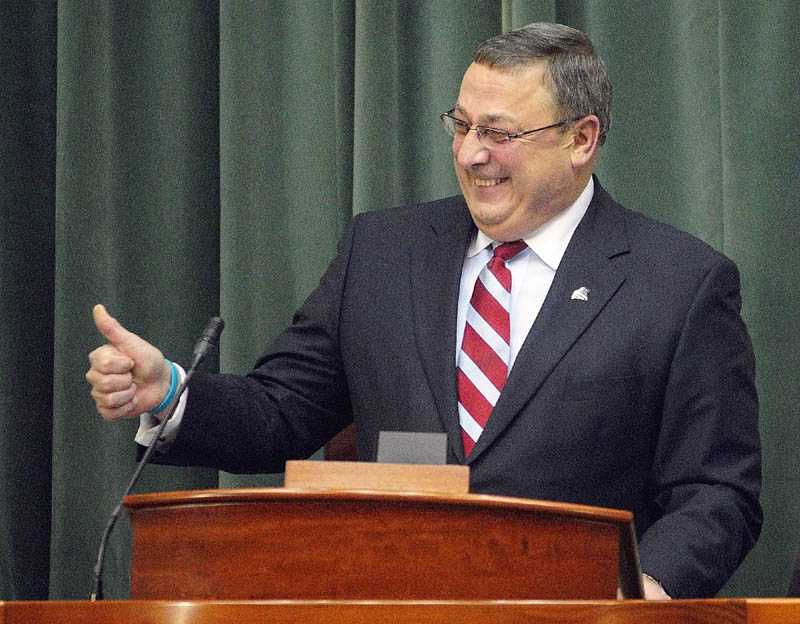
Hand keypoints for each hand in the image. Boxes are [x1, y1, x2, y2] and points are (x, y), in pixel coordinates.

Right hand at [86, 304, 171, 420]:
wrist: (161, 381)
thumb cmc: (148, 361)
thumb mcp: (132, 342)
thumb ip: (113, 328)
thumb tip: (98, 309)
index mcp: (100, 359)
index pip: (103, 365)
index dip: (122, 364)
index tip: (130, 361)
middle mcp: (97, 376)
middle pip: (104, 383)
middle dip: (126, 380)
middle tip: (132, 375)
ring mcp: (101, 394)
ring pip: (108, 399)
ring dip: (128, 394)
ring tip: (133, 386)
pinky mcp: (108, 409)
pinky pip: (110, 413)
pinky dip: (126, 407)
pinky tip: (131, 399)